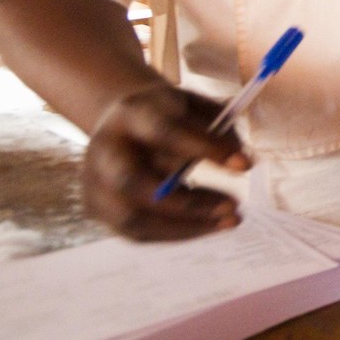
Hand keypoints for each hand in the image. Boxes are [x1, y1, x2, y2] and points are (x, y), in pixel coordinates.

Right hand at [84, 84, 248, 240]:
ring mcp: (95, 182)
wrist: (124, 124)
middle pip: (133, 182)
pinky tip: (208, 224)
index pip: (164, 132)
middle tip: (234, 204)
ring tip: (229, 219)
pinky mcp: (97, 208)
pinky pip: (137, 232)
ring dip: (187, 225)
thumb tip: (241, 161)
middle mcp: (104, 149)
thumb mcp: (193, 107)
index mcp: (130, 114)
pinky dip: (178, 232)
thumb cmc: (168, 116)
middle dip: (189, 201)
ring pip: (133, 217)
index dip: (205, 149)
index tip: (245, 164)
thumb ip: (219, 127)